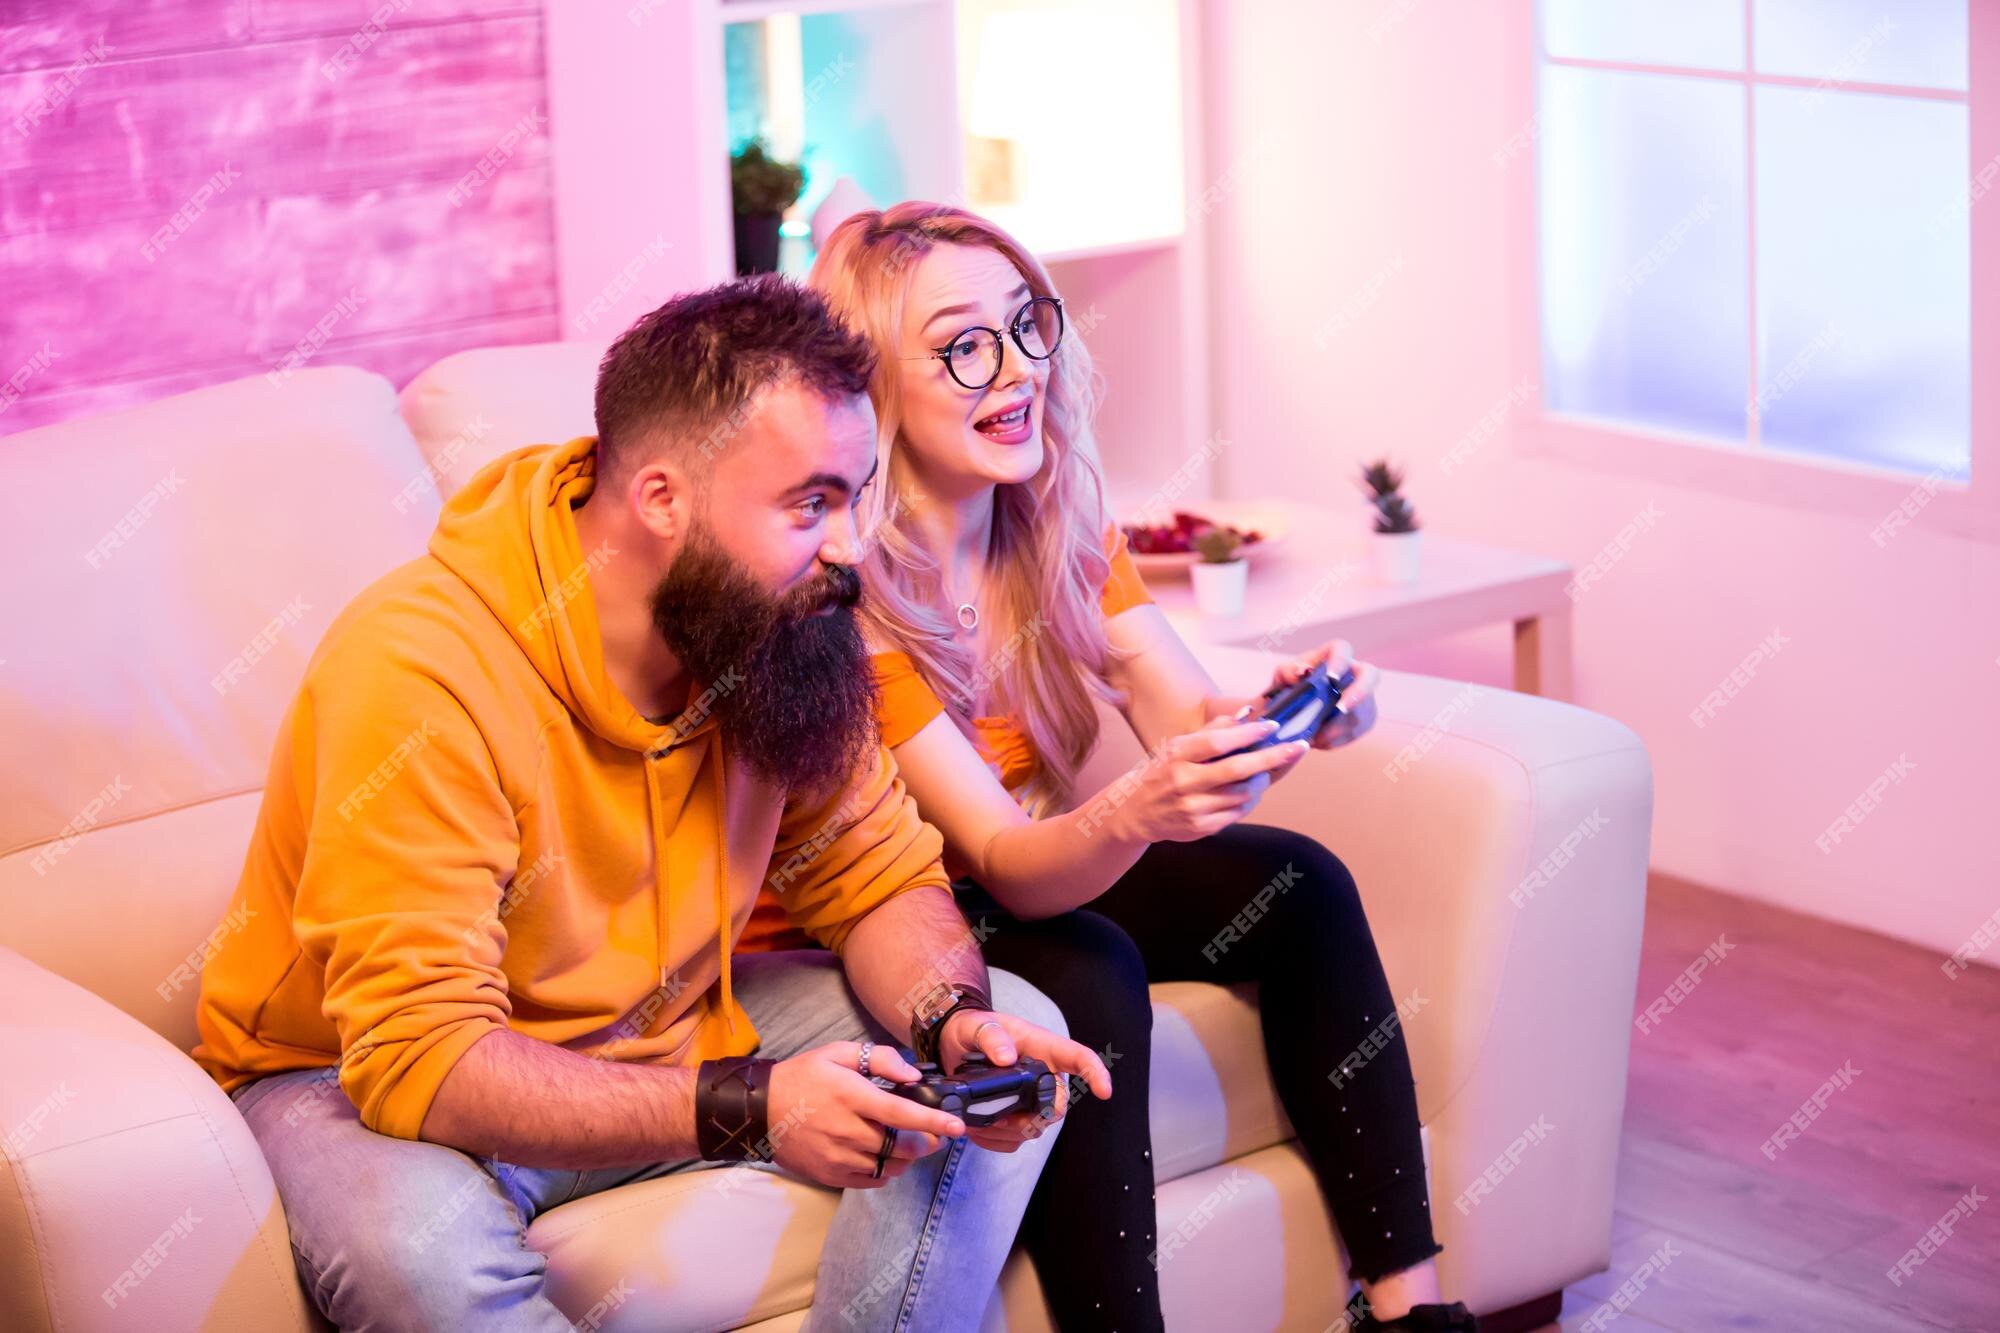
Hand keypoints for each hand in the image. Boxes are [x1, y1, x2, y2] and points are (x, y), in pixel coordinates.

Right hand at [765, 1041, 966, 1189]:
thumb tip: (913, 1074)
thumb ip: (879, 1059)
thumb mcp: (837, 1053)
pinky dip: (885, 1171)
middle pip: (902, 1146)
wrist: (760, 1110)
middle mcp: (846, 1130)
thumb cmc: (802, 1077)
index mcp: (850, 1096)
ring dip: (907, 1158)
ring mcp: (837, 1157)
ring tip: (908, 1144)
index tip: (958, 1127)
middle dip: (927, 1143)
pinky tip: (883, 1156)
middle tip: (935, 1135)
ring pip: (889, 1166)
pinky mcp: (830, 1175)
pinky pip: (871, 1180)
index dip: (933, 1121)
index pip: (901, 1113)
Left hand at [938, 1009, 1112, 1152]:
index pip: (1079, 1057)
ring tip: (979, 1122)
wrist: (955, 1045)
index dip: (1096, 1074)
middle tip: (1005, 1118)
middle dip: (1036, 1118)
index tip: (1103, 1092)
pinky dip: (996, 1141)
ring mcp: (1030, 1099)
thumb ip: (992, 1036)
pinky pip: (1015, 1140)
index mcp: (1043, 1048)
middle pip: (1058, 1106)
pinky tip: (978, 1130)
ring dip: (1009, 1132)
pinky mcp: (1014, 1117)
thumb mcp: (977, 1025)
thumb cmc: (973, 1029)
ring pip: (1036, 1128)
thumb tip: (1006, 1057)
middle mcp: (1044, 1075)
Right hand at [1098, 717, 1305, 843]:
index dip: (1248, 734)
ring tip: (1268, 771)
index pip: (1217, 742)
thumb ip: (1212, 730)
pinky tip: (1252, 791)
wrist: (1135, 812)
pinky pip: (1238, 813)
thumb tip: (1247, 714)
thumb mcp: (1178, 746)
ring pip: (1243, 793)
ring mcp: (1192, 808)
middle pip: (1237, 769)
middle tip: (1298, 747)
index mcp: (1177, 756)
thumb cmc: (1162, 772)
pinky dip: (1251, 800)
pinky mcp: (1200, 828)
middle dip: (1272, 757)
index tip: (1273, 726)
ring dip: (1263, 780)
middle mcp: (1184, 782)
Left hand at [1268, 639, 1379, 749]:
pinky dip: (1338, 739)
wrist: (1290, 712)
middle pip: (1370, 676)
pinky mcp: (1363, 719)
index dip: (1341, 661)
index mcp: (1331, 657)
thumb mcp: (1281, 677)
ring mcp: (1362, 697)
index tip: (1331, 677)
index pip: (1342, 649)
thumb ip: (1288, 671)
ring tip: (1316, 737)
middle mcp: (1352, 673)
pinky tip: (1321, 742)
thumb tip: (1302, 672)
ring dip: (1340, 726)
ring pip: (1363, 710)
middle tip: (1341, 708)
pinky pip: (1358, 731)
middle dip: (1359, 693)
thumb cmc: (1288, 688)